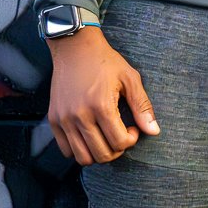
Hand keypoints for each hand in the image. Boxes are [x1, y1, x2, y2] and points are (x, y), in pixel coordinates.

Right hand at [46, 28, 159, 164]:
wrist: (74, 49)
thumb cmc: (105, 62)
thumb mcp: (130, 78)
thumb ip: (142, 106)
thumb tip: (154, 131)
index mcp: (101, 106)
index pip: (120, 143)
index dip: (131, 140)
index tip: (132, 128)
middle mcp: (80, 116)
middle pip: (102, 155)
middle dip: (117, 150)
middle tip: (120, 135)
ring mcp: (64, 120)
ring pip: (83, 158)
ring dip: (98, 154)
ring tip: (105, 138)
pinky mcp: (54, 120)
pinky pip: (66, 150)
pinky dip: (80, 150)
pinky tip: (90, 136)